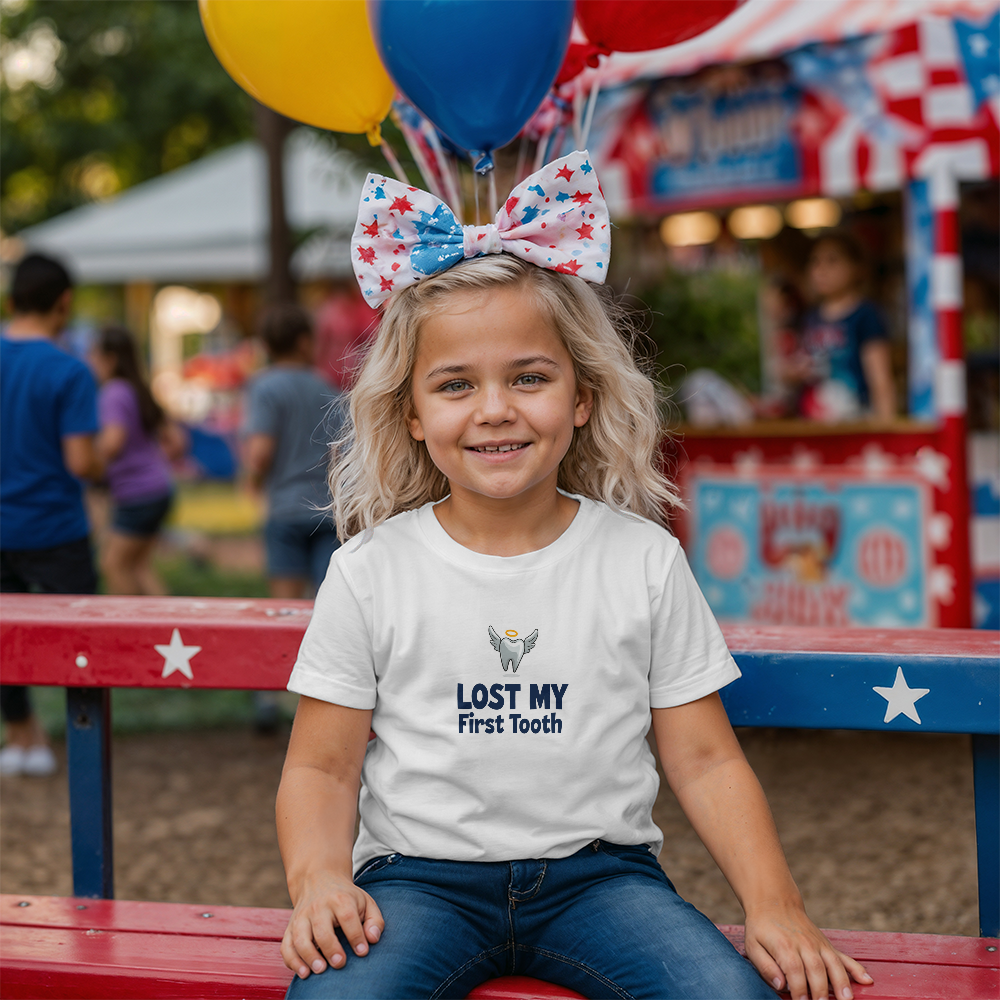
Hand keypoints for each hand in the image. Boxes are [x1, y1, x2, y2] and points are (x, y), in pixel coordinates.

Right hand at [281, 870, 384, 978]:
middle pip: (322, 929)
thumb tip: (373, 939)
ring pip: (300, 938)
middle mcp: (318, 907)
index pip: (347, 917)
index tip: (362, 952)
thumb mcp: (365, 902)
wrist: (318, 880)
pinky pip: (286, 946)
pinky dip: (292, 961)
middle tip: (340, 964)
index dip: (355, 936)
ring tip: (320, 970)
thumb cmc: (346, 897)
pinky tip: (304, 972)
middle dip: (330, 949)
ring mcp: (301, 917)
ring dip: (308, 957)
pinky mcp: (290, 927)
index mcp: (340, 899)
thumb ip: (374, 920)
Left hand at [744, 903, 872, 999]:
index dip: (799, 989)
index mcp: (785, 946)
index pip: (794, 970)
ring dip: (841, 983)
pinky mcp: (826, 945)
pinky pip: (844, 957)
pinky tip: (867, 980)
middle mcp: (804, 944)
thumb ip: (765, 966)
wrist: (774, 902)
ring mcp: (818, 944)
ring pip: (833, 964)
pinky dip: (856, 968)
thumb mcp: (752, 945)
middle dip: (821, 991)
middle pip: (816, 969)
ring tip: (846, 999)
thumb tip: (780, 985)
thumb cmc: (761, 928)